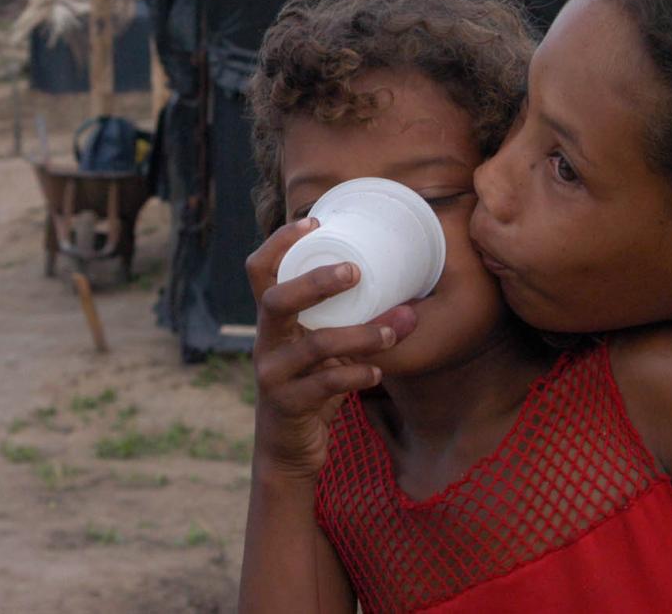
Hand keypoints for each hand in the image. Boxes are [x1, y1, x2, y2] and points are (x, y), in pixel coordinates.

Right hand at [246, 218, 417, 479]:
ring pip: (314, 345)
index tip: (314, 223)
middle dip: (316, 281)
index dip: (279, 242)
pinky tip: (378, 374)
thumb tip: (412, 306)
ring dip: (359, 335)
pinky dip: (356, 376)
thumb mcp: (326, 350)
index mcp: (272, 321)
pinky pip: (324, 384)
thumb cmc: (313, 385)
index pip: (259, 270)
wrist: (289, 449)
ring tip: (394, 331)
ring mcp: (272, 374)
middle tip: (356, 271)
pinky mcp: (287, 405)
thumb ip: (355, 327)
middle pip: (276, 299)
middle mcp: (265, 342)